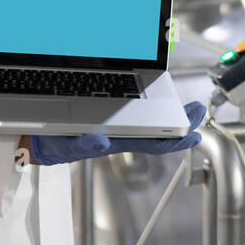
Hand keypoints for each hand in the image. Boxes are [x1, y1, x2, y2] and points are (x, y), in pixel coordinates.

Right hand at [28, 100, 205, 164]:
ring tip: (192, 105)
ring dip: (175, 112)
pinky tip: (168, 99)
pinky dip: (158, 104)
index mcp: (119, 140)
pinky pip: (142, 109)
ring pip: (156, 119)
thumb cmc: (58, 141)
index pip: (154, 142)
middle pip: (161, 129)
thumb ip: (84, 145)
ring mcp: (123, 123)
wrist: (44, 136)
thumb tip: (101, 141)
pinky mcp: (115, 113)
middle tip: (200, 110)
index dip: (176, 140)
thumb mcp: (67, 144)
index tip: (195, 135)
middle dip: (184, 121)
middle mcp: (126, 132)